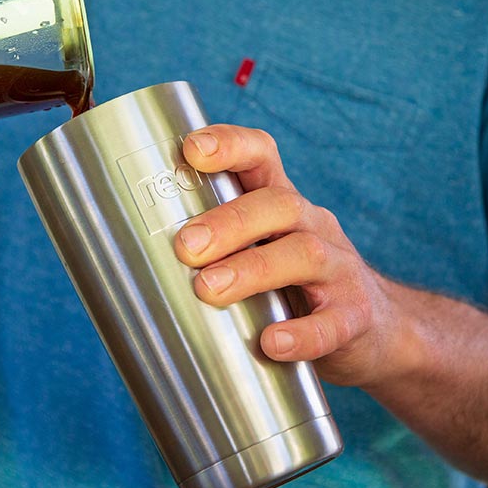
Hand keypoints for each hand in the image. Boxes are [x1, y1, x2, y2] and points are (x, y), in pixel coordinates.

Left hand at [174, 124, 414, 388]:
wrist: (374, 330)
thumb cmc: (291, 288)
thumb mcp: (258, 253)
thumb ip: (207, 252)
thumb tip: (114, 267)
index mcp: (282, 204)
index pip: (261, 155)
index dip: (230, 145)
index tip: (191, 149)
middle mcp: (313, 226)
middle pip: (277, 205)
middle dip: (228, 221)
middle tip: (184, 246)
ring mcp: (339, 270)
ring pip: (303, 255)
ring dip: (253, 269)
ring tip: (209, 290)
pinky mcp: (353, 317)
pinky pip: (332, 324)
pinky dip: (300, 334)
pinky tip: (271, 343)